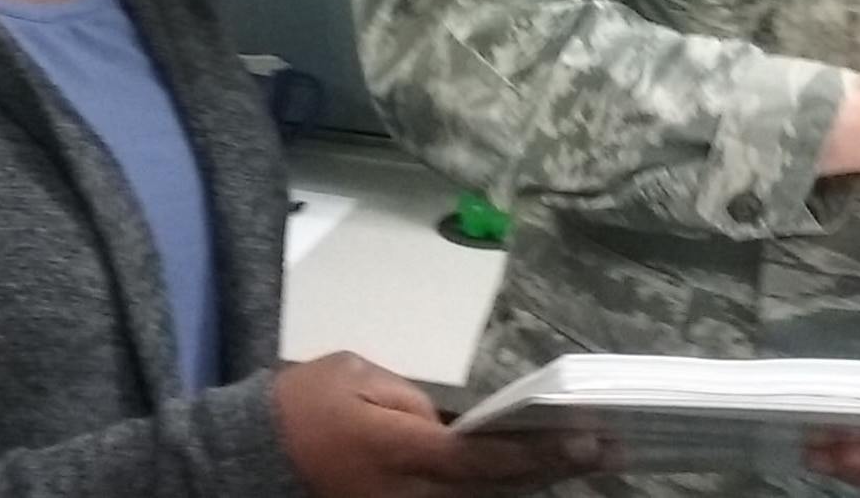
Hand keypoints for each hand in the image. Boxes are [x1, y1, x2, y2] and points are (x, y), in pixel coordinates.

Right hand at [274, 352, 612, 497]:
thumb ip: (411, 399)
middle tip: (608, 449)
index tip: (590, 439)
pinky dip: (495, 493)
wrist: (251, 458)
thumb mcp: (355, 374)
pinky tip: (528, 475)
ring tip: (581, 459)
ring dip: (531, 485)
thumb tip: (453, 425)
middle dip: (552, 471)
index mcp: (398, 451)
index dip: (540, 453)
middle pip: (495, 492)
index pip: (484, 458)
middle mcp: (407, 495)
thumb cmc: (302, 404)